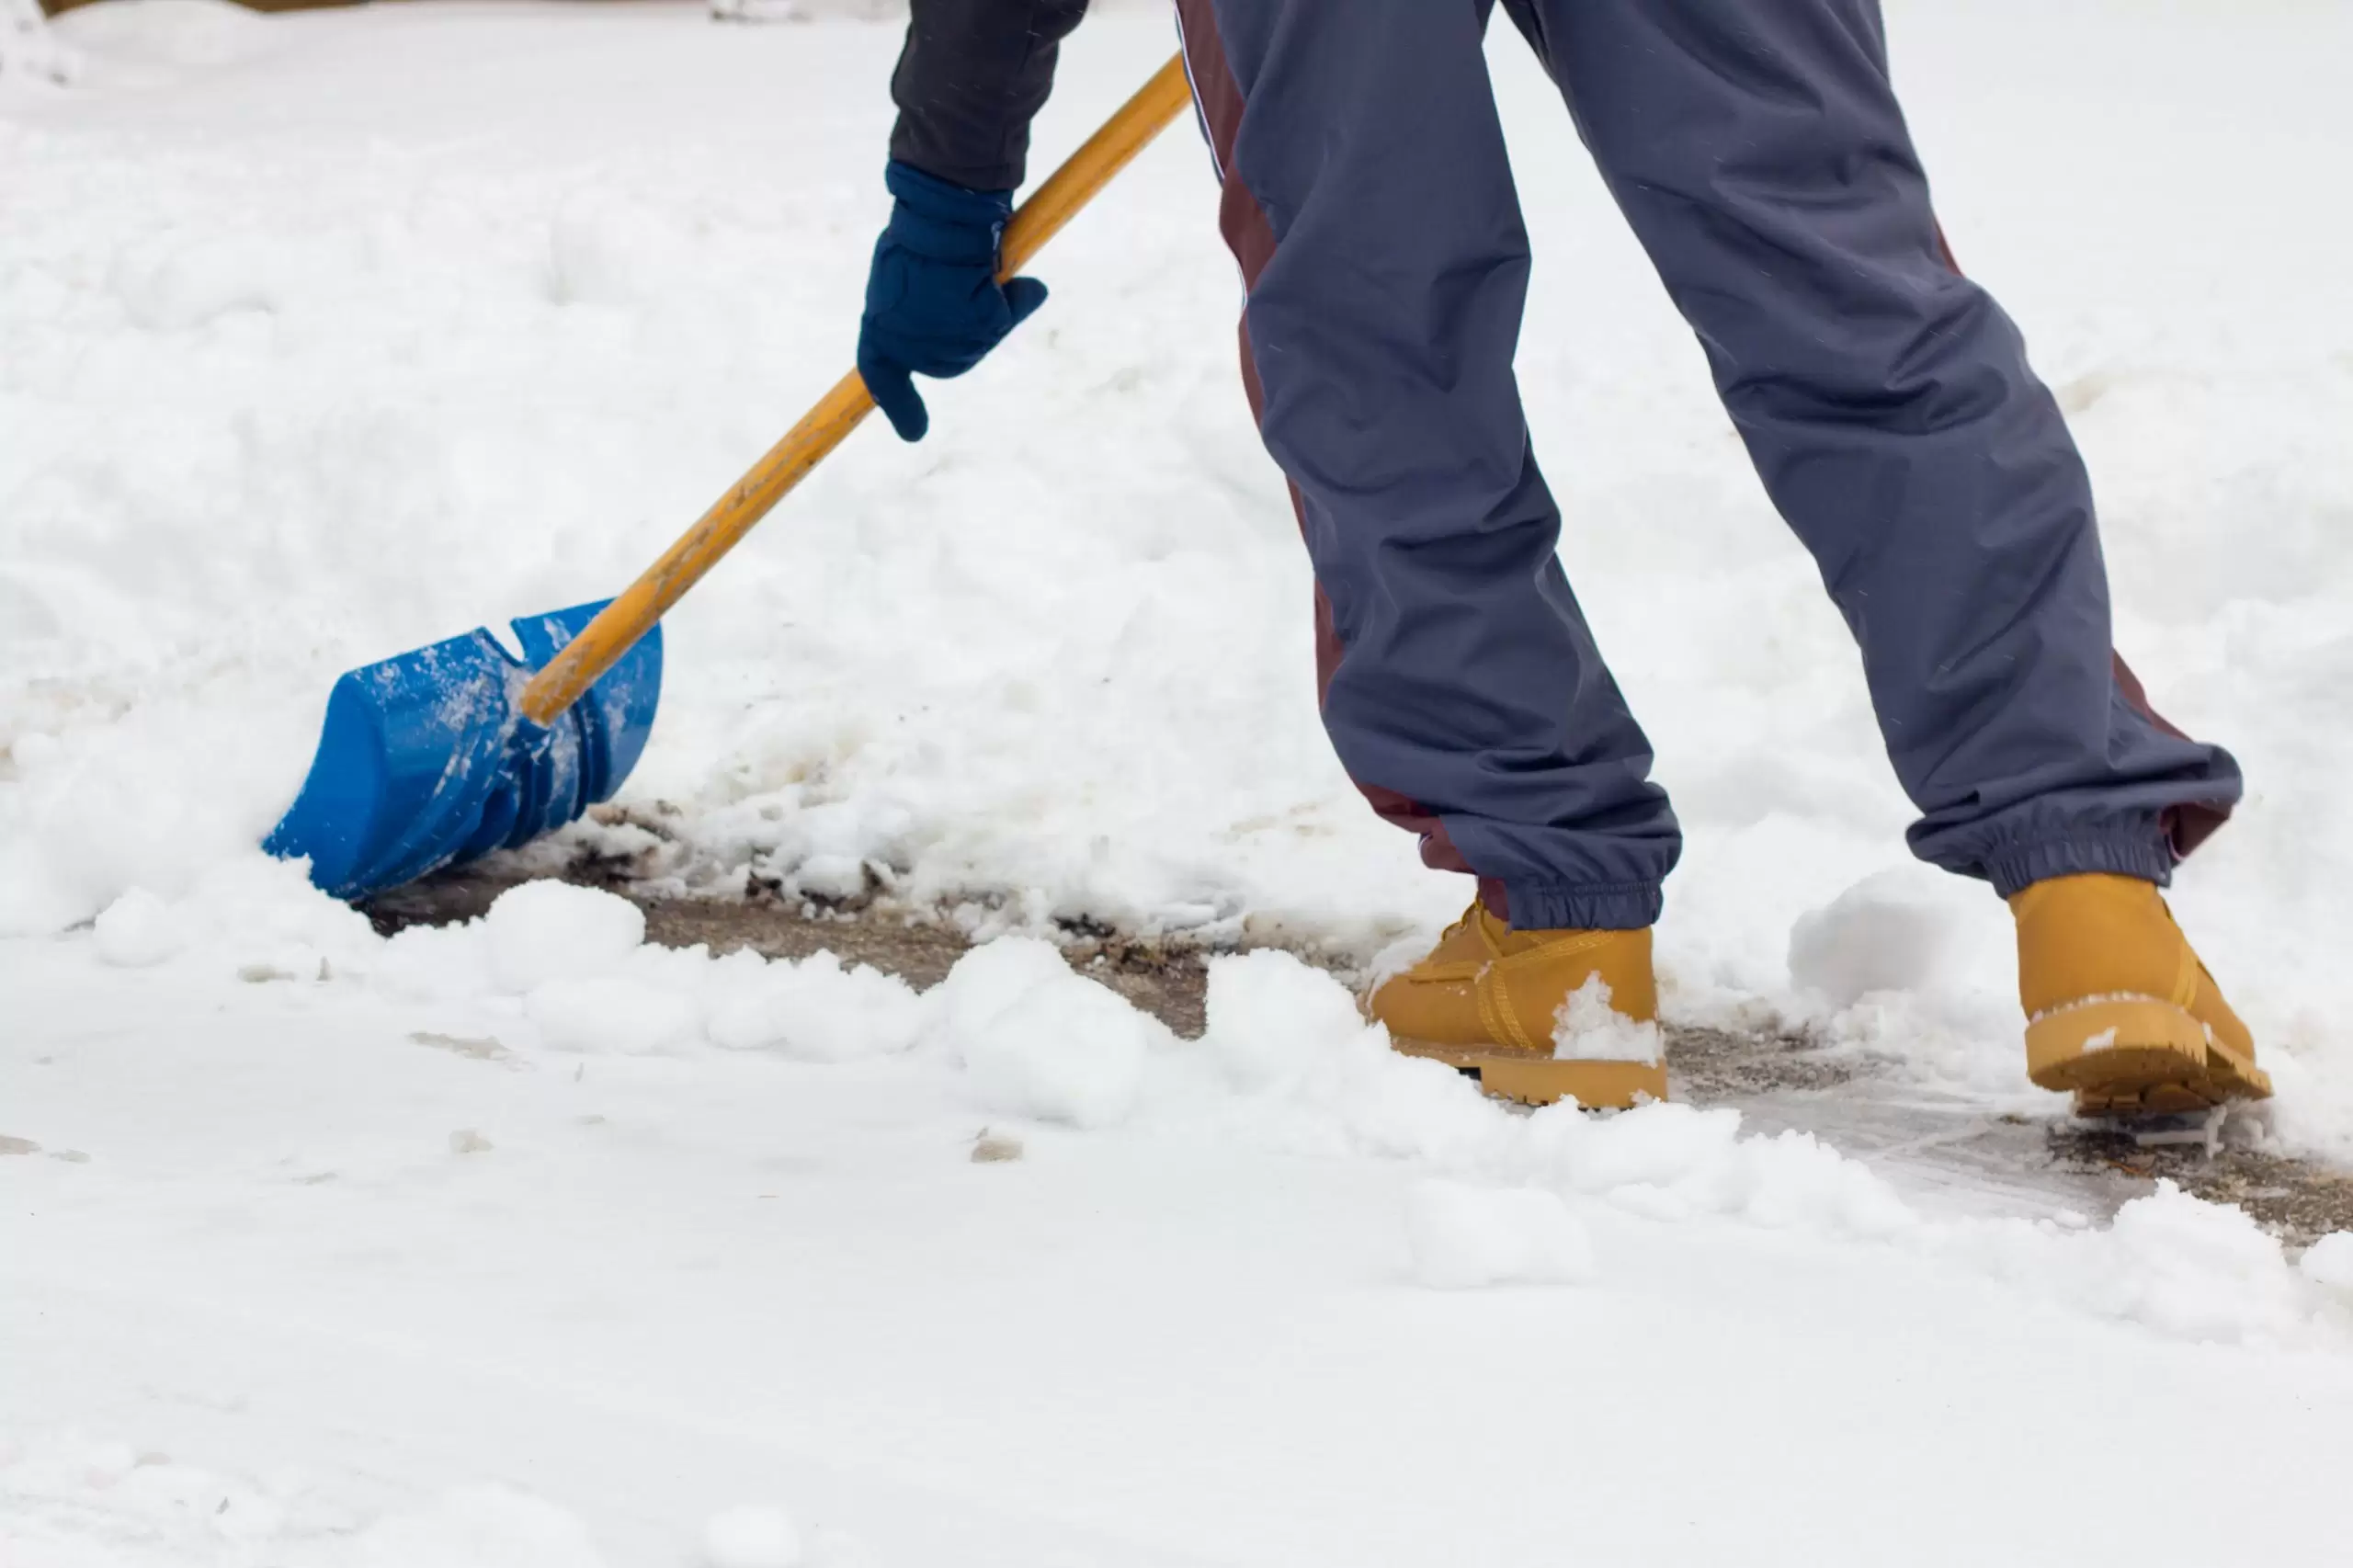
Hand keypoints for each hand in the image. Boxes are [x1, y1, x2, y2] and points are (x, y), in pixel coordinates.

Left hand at [855, 161, 1048, 441]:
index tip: (914, 433)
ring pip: (975, 344)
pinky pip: (1001, 321)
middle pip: (942, 363)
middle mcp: (907, 347)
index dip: (900, 405)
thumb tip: (964, 334)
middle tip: (960, 292)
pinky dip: (1013, 300)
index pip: (882, 378)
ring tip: (977, 275)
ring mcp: (944, 341)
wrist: (940, 215)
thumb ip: (920, 309)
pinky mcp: (979, 326)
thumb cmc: (917, 237)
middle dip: (958, 336)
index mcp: (879, 334)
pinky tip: (1009, 280)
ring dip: (987, 315)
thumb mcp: (903, 277)